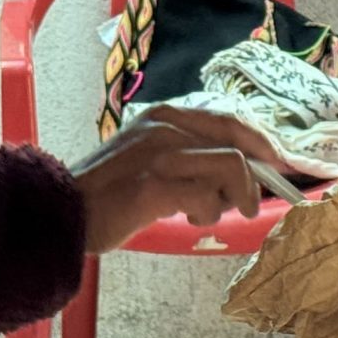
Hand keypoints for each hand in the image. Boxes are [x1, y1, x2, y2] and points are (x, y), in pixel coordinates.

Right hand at [70, 104, 284, 251]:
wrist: (60, 212)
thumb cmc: (105, 193)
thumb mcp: (146, 158)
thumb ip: (184, 156)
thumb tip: (232, 172)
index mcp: (163, 116)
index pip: (228, 120)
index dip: (259, 142)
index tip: (276, 164)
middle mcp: (165, 126)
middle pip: (237, 141)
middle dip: (256, 175)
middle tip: (253, 203)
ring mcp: (160, 152)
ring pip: (230, 166)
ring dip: (233, 197)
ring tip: (211, 215)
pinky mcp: (155, 184)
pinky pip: (208, 196)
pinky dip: (209, 213)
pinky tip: (192, 222)